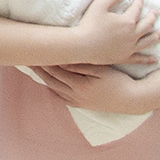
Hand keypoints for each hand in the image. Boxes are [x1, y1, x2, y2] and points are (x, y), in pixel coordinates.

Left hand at [31, 63, 146, 113]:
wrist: (132, 100)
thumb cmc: (118, 82)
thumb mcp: (101, 70)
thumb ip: (81, 65)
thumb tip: (63, 60)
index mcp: (80, 85)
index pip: (56, 71)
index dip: (45, 62)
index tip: (36, 53)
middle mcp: (76, 95)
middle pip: (52, 81)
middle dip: (39, 70)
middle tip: (28, 60)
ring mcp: (79, 102)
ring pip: (55, 89)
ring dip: (44, 79)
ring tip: (35, 70)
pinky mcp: (83, 105)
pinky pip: (63, 99)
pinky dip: (54, 91)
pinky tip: (50, 85)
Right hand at [72, 0, 159, 65]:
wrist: (82, 45)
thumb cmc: (89, 24)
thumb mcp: (99, 5)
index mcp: (127, 21)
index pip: (136, 10)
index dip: (139, 3)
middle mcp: (132, 35)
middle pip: (147, 25)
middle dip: (152, 17)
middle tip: (156, 12)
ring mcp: (130, 47)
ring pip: (148, 41)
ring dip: (157, 36)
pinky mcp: (124, 57)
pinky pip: (139, 59)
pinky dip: (148, 59)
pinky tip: (155, 59)